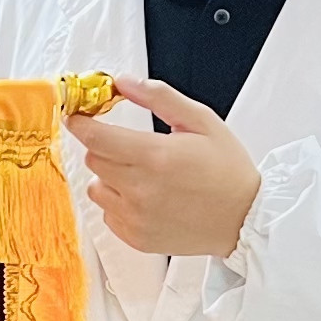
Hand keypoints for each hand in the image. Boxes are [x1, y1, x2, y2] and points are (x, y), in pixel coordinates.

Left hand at [69, 76, 264, 256]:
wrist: (244, 219)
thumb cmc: (227, 169)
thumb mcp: (201, 121)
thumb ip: (159, 97)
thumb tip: (123, 82)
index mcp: (155, 156)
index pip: (96, 137)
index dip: (80, 124)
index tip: (76, 117)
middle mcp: (140, 190)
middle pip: (93, 160)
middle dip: (104, 148)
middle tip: (130, 147)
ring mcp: (136, 218)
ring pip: (96, 188)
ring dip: (109, 177)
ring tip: (142, 176)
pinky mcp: (136, 238)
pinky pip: (108, 214)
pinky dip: (119, 203)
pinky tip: (147, 199)